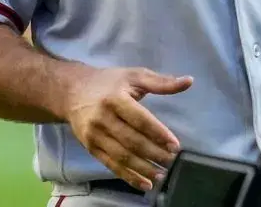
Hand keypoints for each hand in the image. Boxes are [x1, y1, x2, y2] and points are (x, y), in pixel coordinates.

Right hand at [63, 67, 193, 190]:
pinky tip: (145, 183)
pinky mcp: (90, 148)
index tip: (175, 145)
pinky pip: (111, 165)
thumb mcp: (134, 75)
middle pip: (131, 141)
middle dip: (153, 153)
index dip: (158, 133)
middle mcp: (102, 118)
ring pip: (122, 156)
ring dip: (143, 168)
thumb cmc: (108, 82)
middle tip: (172, 160)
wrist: (71, 92)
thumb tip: (189, 81)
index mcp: (115, 99)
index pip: (140, 119)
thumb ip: (161, 82)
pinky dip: (128, 177)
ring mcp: (94, 135)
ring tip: (161, 175)